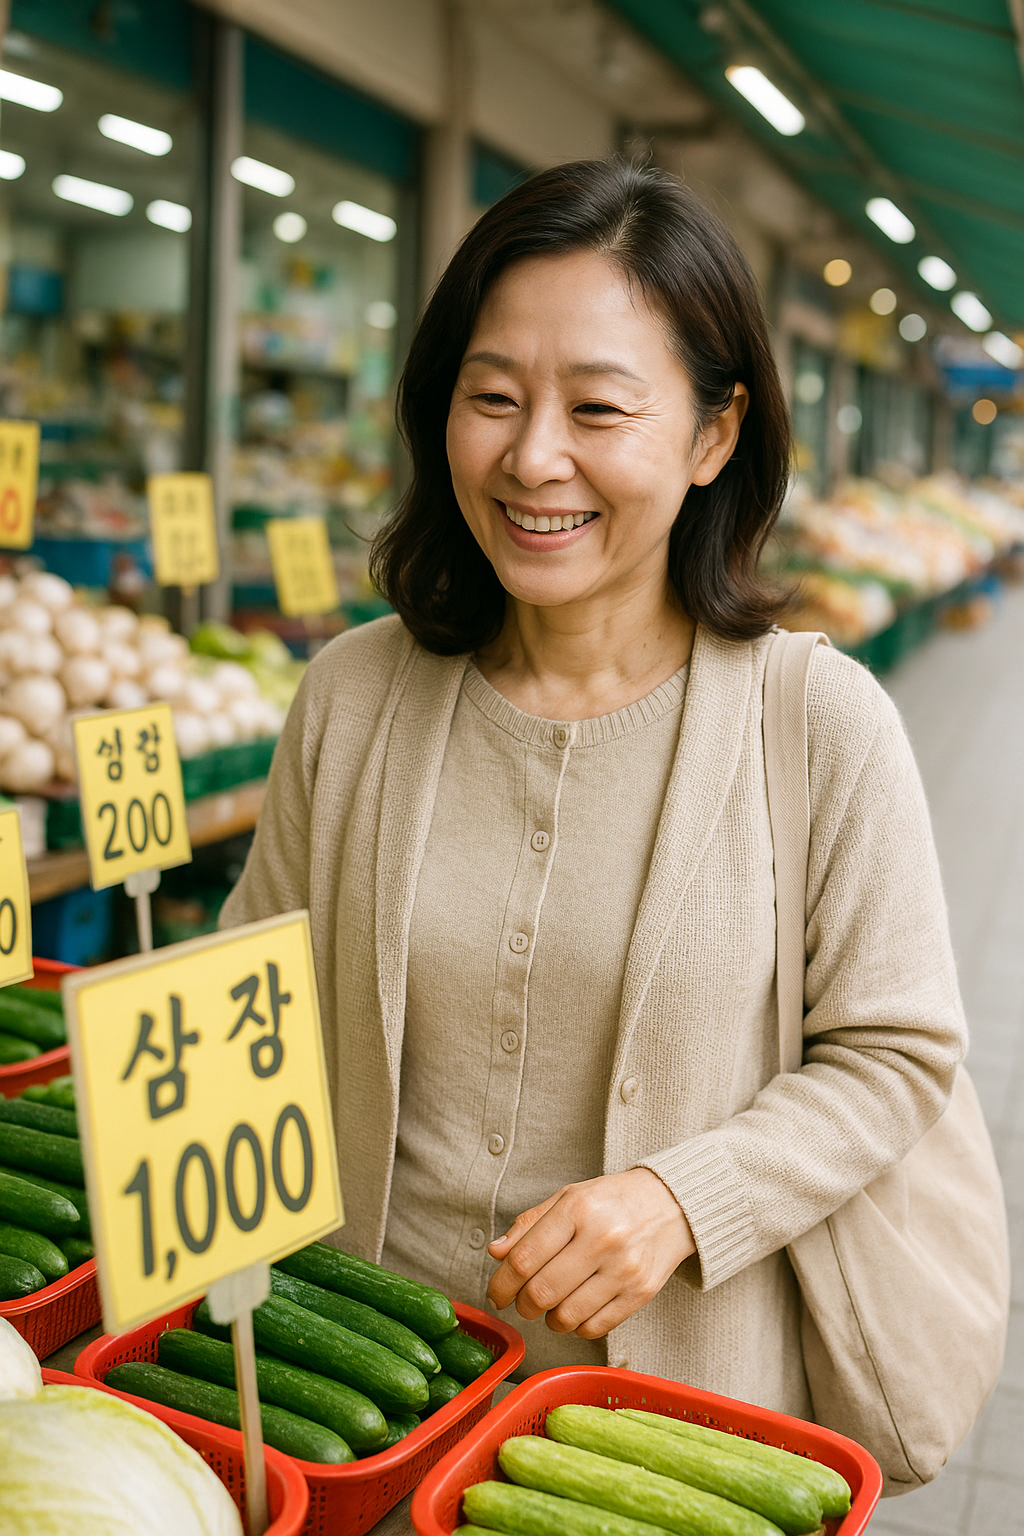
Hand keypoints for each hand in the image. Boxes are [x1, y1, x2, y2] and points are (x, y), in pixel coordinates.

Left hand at [486, 1168, 695, 1338]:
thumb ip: (529, 1224)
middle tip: (524, 1301)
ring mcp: (624, 1268)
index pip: (524, 1259)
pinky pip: (594, 1328)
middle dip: (523, 1305)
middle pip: (541, 1293)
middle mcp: (602, 1238)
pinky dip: (577, 1326)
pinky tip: (578, 1308)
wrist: (671, 1204)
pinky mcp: (641, 1293)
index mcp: (578, 1209)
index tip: (497, 1294)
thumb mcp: (568, 1197)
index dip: (501, 1284)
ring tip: (553, 1305)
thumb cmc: (613, 1201)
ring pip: (566, 1317)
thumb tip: (496, 1253)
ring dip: (549, 1319)